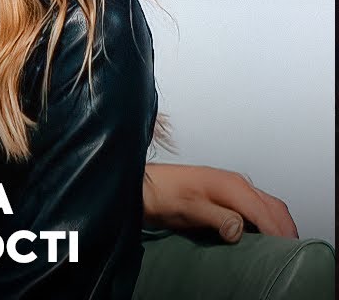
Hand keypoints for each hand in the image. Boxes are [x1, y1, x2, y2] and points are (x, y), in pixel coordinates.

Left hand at [143, 163, 297, 241]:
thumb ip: (218, 218)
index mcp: (232, 186)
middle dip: (285, 229)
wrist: (145, 185)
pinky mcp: (227, 193)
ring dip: (277, 223)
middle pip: (274, 207)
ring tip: (280, 246)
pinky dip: (265, 219)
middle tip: (290, 251)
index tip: (285, 251)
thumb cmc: (164, 194)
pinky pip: (256, 205)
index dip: (277, 233)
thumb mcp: (190, 209)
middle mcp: (237, 183)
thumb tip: (240, 230)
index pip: (265, 212)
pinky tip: (261, 234)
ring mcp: (233, 186)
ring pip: (267, 205)